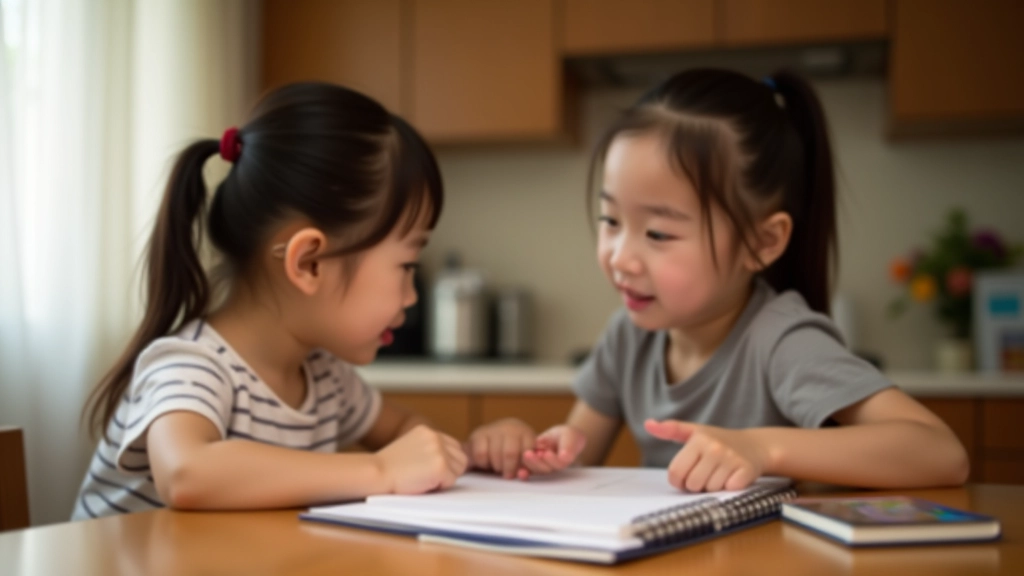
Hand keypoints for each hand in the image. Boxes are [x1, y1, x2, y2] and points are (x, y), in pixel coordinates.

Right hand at [374, 425, 467, 493]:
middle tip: (427, 476)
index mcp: (427, 430)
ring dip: (445, 478)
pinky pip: (451, 481)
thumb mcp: (410, 447)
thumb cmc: (388, 468)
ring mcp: (440, 450)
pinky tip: (422, 483)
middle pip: (460, 457)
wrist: (377, 473)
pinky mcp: (441, 466)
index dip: (445, 461)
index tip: (430, 469)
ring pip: (459, 469)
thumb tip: (448, 460)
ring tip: (423, 478)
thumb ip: (428, 448)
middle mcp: (436, 436)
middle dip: (449, 469)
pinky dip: (439, 486)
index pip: (453, 446)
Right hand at [466, 418, 535, 478]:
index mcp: (525, 432)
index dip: (523, 466)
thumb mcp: (525, 459)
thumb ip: (528, 467)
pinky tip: (487, 462)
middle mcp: (510, 426)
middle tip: (508, 475)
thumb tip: (523, 474)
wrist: (491, 442)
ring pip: (495, 454)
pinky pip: (481, 454)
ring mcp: (493, 428)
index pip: (527, 451)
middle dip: (509, 469)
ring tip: (498, 467)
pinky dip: (483, 463)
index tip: (520, 473)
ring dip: (497, 466)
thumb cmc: (514, 453)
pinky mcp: (477, 434)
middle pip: (510, 453)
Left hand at [520, 425, 586, 476]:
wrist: (562, 437)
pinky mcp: (534, 464)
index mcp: (564, 461)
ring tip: (526, 454)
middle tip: (529, 454)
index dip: (552, 460)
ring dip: (529, 463)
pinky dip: (523, 468)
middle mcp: (554, 467)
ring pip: (536, 469)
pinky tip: (519, 466)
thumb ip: (569, 446)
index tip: (546, 453)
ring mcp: (543, 466)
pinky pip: (528, 468)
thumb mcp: (570, 437)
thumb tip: (564, 457)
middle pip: (545, 469)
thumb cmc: (568, 437)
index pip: (559, 464)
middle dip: (536, 462)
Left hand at [645, 419, 769, 491]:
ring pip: (709, 490)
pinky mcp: (746, 472)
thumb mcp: (694, 431)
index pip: (675, 473)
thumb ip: (670, 429)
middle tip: (705, 474)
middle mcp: (714, 448)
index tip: (687, 474)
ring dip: (712, 488)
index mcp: (698, 439)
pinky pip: (726, 491)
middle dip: (696, 484)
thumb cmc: (718, 441)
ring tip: (719, 474)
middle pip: (692, 484)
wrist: (755, 445)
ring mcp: (731, 460)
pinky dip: (728, 489)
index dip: (678, 480)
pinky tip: (731, 477)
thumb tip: (647, 423)